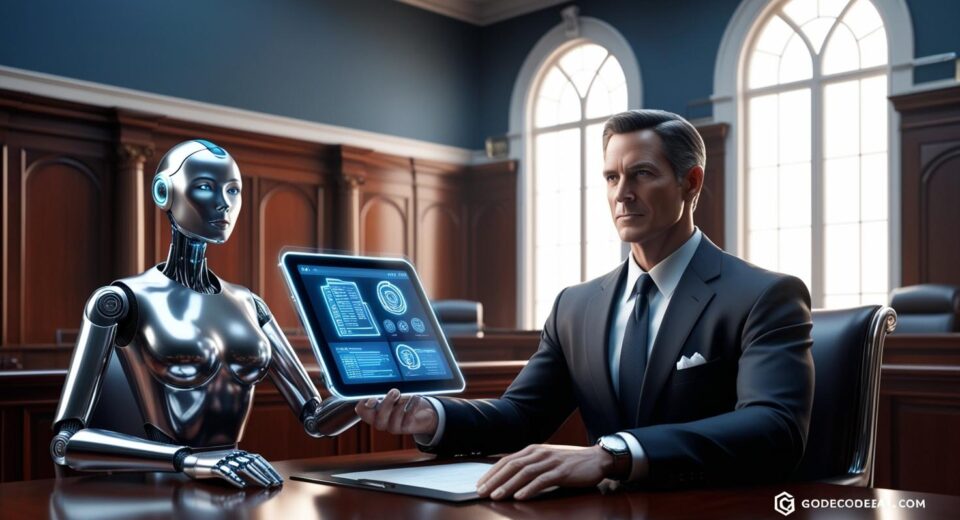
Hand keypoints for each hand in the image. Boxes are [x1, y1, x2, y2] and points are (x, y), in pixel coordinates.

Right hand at [180, 449, 282, 487]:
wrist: (193, 460)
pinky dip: (235, 479)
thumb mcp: (232, 462)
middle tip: (274, 484)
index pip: (259, 460)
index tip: (277, 479)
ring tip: (264, 485)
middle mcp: (234, 455)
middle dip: (265, 475)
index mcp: (240, 453)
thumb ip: (245, 465)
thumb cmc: (215, 463)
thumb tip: (262, 474)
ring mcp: (224, 460)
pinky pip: (226, 473)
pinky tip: (242, 486)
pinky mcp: (213, 467)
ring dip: (255, 477)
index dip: (269, 469)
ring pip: (243, 468)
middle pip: (254, 464)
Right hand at [353, 388, 437, 435]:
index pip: (361, 411)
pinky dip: (413, 406)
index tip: (373, 399)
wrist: (422, 414)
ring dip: (401, 404)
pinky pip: (408, 418)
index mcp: (373, 411)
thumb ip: (385, 393)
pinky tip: (415, 398)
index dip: (363, 406)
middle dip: (387, 404)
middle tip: (395, 392)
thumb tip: (380, 391)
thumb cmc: (404, 401)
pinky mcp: (406, 428)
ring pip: (393, 418)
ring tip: (408, 395)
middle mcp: (381, 422)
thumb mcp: (393, 395)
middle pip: (378, 419)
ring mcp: (393, 427)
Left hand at [477, 444, 614, 500]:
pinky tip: (520, 496)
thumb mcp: (546, 460)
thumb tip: (508, 477)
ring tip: (496, 496)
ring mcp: (550, 461)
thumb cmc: (569, 462)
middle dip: (494, 480)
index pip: (507, 461)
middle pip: (511, 466)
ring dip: (508, 485)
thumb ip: (529, 465)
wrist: (596, 459)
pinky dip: (529, 489)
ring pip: (524, 473)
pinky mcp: (562, 471)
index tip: (480, 484)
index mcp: (533, 450)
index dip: (492, 472)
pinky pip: (542, 480)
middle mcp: (539, 453)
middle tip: (481, 492)